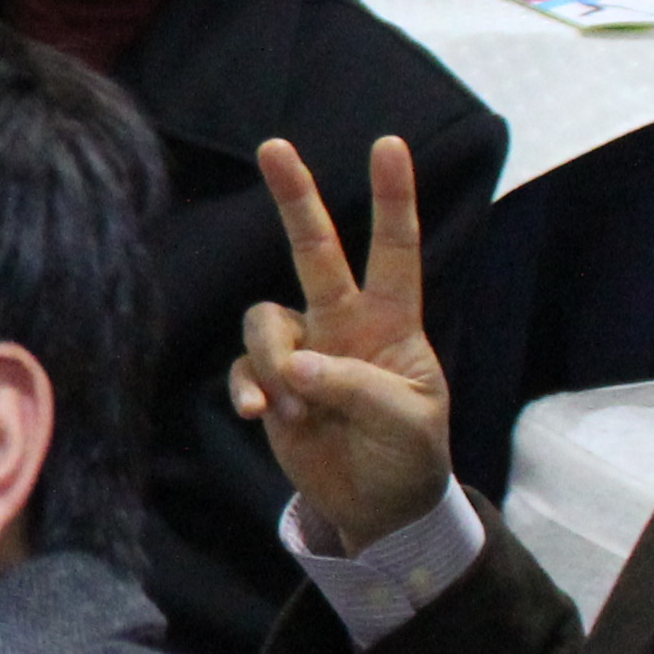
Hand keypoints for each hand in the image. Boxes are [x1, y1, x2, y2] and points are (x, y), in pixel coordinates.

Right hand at [228, 133, 456, 553]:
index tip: (388, 145)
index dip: (393, 199)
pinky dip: (250, 389)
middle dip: (295, 197)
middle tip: (274, 146)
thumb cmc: (408, 456)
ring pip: (266, 319)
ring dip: (275, 361)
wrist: (377, 507)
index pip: (395, 251)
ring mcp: (304, 351)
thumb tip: (298, 366)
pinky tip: (261, 417)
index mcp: (392, 323)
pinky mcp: (271, 384)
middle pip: (315, 250)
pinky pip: (245, 368)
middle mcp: (344, 323)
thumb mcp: (406, 424)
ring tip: (294, 409)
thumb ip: (356, 388)